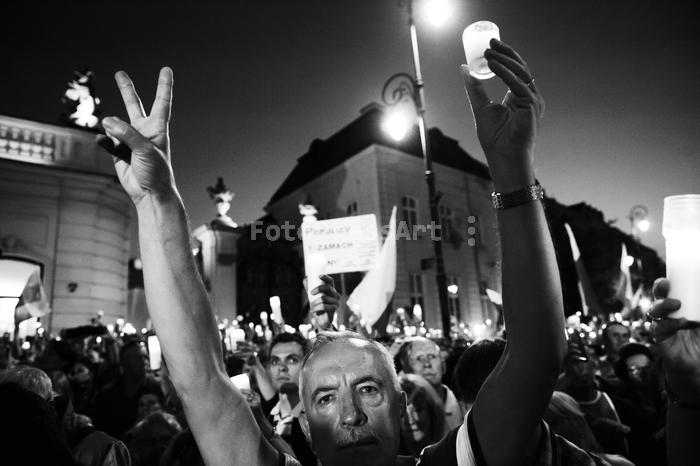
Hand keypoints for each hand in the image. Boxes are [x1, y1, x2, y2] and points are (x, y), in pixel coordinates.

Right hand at [97, 67, 175, 205]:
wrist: (150, 194)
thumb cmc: (156, 172)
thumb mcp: (145, 149)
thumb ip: (126, 133)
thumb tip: (106, 120)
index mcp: (157, 128)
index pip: (162, 102)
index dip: (164, 85)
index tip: (166, 69)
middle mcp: (143, 132)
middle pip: (134, 105)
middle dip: (127, 90)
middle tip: (120, 73)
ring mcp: (130, 141)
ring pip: (115, 125)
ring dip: (111, 126)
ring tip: (114, 132)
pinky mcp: (118, 152)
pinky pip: (107, 141)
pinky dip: (104, 141)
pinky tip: (102, 140)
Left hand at [305, 274, 339, 329]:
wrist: (321, 320)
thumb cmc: (318, 307)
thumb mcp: (313, 296)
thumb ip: (309, 287)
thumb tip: (305, 278)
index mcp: (331, 290)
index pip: (330, 281)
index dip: (325, 277)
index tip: (318, 276)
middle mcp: (335, 295)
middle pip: (327, 288)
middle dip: (318, 289)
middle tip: (311, 293)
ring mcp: (336, 302)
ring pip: (324, 298)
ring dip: (315, 302)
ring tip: (312, 306)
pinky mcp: (334, 309)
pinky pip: (324, 306)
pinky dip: (316, 308)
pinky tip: (313, 311)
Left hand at [461, 39, 544, 190]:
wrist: (503, 158)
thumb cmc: (494, 139)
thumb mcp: (480, 107)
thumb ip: (474, 88)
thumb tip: (464, 68)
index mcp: (518, 95)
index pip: (514, 69)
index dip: (504, 56)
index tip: (490, 45)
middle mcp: (528, 96)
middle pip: (520, 67)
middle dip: (505, 52)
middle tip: (491, 42)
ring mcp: (532, 100)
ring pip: (520, 72)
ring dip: (504, 60)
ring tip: (488, 52)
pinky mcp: (532, 105)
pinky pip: (518, 84)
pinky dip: (505, 73)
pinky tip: (493, 65)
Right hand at [648, 278, 699, 402]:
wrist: (698, 365)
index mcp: (679, 306)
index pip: (669, 290)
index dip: (666, 282)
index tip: (671, 276)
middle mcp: (667, 313)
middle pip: (658, 296)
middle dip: (659, 288)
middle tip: (666, 284)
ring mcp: (662, 325)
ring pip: (654, 310)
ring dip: (663, 305)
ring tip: (676, 304)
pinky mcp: (660, 339)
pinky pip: (660, 328)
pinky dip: (671, 323)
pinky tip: (682, 322)